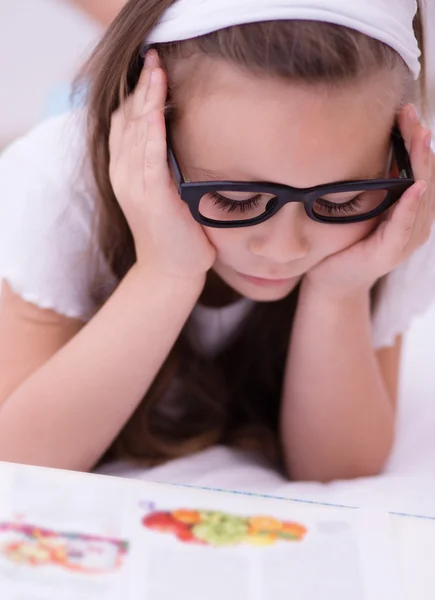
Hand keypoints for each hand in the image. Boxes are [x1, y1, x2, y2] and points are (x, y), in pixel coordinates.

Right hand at [109, 50, 215, 281]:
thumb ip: (163, 164)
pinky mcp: (151, 199)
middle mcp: (124, 174)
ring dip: (147, 101)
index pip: (125, 122)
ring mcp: (134, 186)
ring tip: (157, 72)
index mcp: (126, 171)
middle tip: (154, 57)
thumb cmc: (174, 230)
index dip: (136, 93)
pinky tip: (156, 111)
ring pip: (136, 133)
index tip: (152, 68)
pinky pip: (149, 159)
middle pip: (128, 120)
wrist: (172, 269)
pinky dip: (151, 133)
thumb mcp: (165, 191)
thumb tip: (179, 136)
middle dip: (142, 87)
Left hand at [304, 104, 433, 298]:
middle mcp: (416, 220)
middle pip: (425, 175)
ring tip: (419, 137)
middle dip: (419, 143)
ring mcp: (407, 237)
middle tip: (411, 114)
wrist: (331, 278)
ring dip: (421, 165)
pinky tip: (415, 186)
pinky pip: (404, 224)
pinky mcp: (392, 252)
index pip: (419, 166)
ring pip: (422, 195)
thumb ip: (373, 181)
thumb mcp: (361, 204)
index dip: (415, 139)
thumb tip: (366, 141)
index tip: (405, 110)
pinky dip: (411, 205)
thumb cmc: (345, 239)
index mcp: (410, 207)